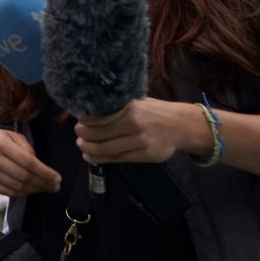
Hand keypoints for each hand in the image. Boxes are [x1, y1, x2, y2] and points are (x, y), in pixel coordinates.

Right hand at [0, 128, 60, 197]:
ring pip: (18, 187)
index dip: (45, 172)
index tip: (58, 178)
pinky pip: (9, 192)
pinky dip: (24, 194)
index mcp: (1, 144)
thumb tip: (40, 169)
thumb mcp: (14, 136)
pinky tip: (33, 190)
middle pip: (24, 176)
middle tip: (56, 186)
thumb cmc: (0, 139)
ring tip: (47, 188)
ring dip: (36, 190)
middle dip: (43, 183)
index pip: (28, 162)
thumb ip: (28, 150)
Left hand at [75, 98, 203, 164]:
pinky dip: (101, 158)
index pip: (101, 116)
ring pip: (108, 148)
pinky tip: (91, 156)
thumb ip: (117, 107)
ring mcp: (141, 141)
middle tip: (78, 133)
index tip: (80, 120)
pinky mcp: (145, 155)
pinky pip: (118, 158)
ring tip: (82, 145)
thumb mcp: (137, 102)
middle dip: (84, 135)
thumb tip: (88, 111)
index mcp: (131, 108)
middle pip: (100, 133)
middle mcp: (135, 124)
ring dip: (89, 149)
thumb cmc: (154, 112)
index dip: (86, 120)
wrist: (181, 125)